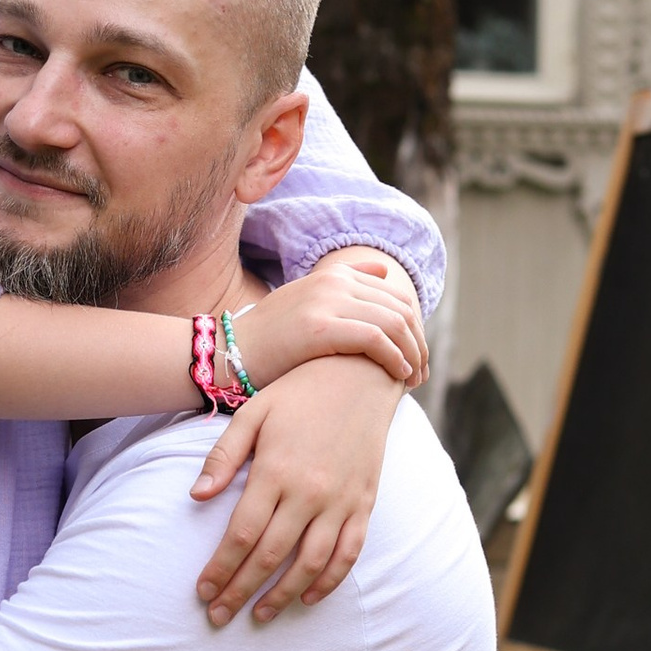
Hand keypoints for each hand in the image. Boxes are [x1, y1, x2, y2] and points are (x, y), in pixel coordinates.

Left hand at [189, 350, 405, 623]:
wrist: (361, 374)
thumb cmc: (298, 392)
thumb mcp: (252, 413)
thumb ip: (223, 457)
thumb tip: (196, 498)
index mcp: (276, 471)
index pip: (241, 534)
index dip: (220, 568)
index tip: (202, 592)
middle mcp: (309, 492)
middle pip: (270, 556)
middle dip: (240, 590)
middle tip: (218, 617)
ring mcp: (341, 501)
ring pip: (310, 564)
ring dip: (283, 595)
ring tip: (259, 615)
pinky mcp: (364, 504)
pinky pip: (349, 554)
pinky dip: (329, 581)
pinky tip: (307, 597)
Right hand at [232, 253, 426, 393]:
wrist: (228, 353)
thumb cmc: (269, 339)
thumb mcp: (306, 300)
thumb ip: (345, 284)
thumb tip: (384, 272)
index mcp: (333, 276)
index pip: (394, 294)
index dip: (414, 326)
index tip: (415, 355)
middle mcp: (333, 282)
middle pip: (400, 307)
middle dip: (418, 341)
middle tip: (422, 371)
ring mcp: (326, 301)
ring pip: (393, 322)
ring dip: (412, 353)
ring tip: (414, 378)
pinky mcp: (320, 327)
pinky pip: (375, 338)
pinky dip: (394, 357)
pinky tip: (399, 375)